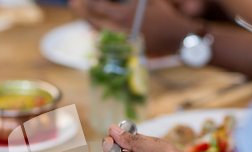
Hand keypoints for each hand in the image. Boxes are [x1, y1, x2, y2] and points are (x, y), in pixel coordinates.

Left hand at [69, 0, 194, 54]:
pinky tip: (94, 27)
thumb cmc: (165, 14)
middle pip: (93, 22)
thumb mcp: (147, 0)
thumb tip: (118, 0)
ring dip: (88, 22)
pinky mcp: (127, 47)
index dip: (87, 2)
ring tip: (82, 13)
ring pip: (99, 32)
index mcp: (124, 15)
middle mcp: (120, 30)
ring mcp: (122, 40)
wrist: (178, 37)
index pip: (98, 7)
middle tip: (73, 3)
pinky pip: (109, 40)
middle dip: (82, 11)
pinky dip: (99, 32)